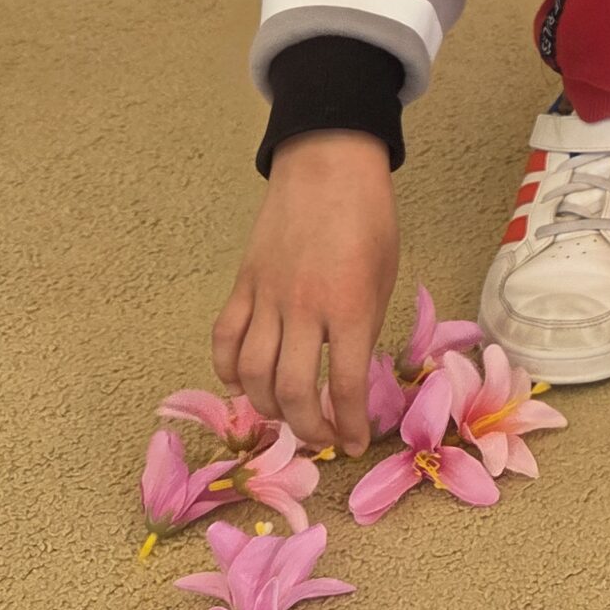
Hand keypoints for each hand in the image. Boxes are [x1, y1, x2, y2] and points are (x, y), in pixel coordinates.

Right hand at [212, 132, 399, 455]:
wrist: (328, 165)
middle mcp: (303, 309)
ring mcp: (266, 296)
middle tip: (318, 439)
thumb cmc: (370, 219)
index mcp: (349, 308)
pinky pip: (225, 337)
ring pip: (251, 372)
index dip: (347, 425)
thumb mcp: (384, 276)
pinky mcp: (243, 283)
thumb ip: (365, 325)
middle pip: (290, 390)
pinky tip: (241, 384)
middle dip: (305, 427)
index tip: (353, 444)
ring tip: (283, 416)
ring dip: (264, 406)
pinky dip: (227, 368)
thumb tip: (349, 372)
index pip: (343, 386)